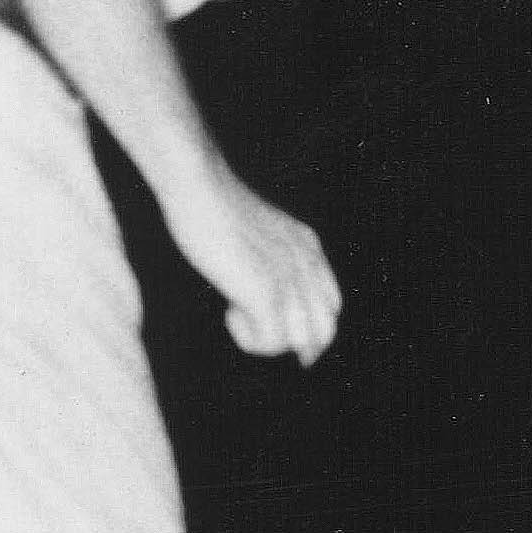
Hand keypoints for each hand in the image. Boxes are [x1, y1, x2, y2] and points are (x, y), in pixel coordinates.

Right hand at [161, 174, 338, 364]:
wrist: (199, 188)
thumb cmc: (211, 206)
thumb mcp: (255, 230)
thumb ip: (267, 254)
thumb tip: (255, 284)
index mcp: (308, 247)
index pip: (332, 304)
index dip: (309, 326)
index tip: (276, 329)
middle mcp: (307, 265)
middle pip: (325, 330)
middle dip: (295, 344)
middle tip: (258, 336)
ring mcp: (289, 280)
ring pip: (302, 342)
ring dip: (268, 341)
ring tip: (237, 315)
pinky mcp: (265, 292)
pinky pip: (272, 342)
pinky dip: (249, 339)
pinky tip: (229, 313)